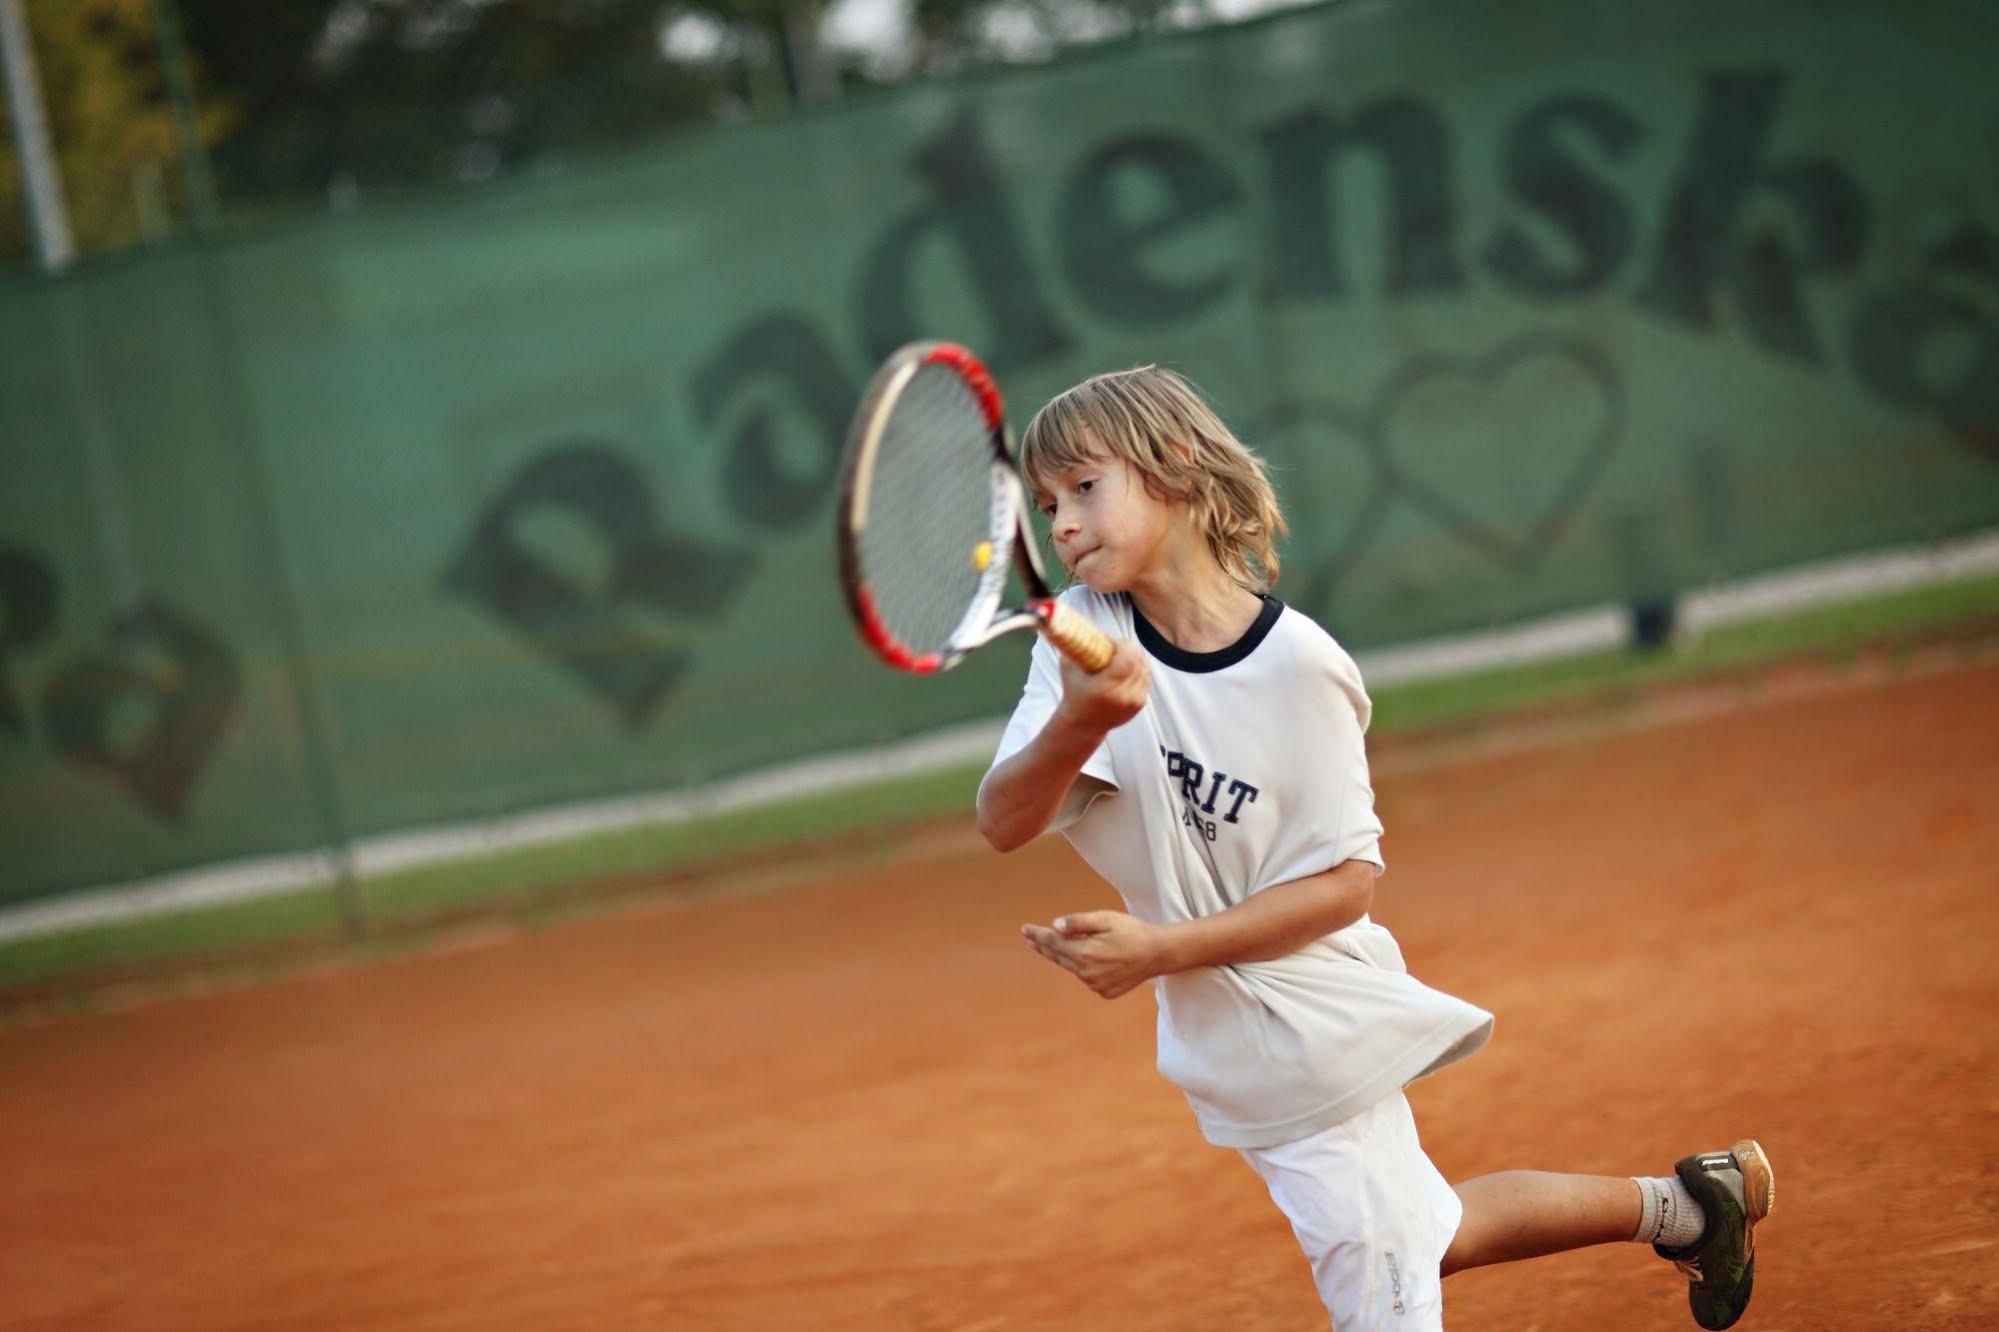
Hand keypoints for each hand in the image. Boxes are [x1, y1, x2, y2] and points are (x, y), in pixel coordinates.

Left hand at [1020, 910, 1164, 999]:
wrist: (1157, 953)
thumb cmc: (1131, 931)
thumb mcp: (1105, 919)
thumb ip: (1078, 923)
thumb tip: (1055, 926)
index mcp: (1084, 954)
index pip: (1053, 942)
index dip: (1037, 934)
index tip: (1024, 929)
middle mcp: (1086, 974)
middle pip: (1058, 957)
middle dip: (1044, 946)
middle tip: (1031, 938)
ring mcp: (1095, 985)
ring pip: (1073, 968)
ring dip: (1068, 956)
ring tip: (1065, 944)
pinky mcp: (1104, 992)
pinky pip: (1087, 978)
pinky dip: (1085, 968)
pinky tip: (1094, 959)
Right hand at [1053, 638, 1147, 736]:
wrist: (1082, 724)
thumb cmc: (1073, 691)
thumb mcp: (1068, 667)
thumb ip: (1073, 645)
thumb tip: (1077, 622)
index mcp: (1104, 689)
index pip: (1127, 659)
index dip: (1123, 645)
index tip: (1112, 641)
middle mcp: (1121, 697)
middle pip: (1138, 662)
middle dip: (1130, 648)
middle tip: (1118, 645)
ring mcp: (1133, 703)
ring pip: (1145, 669)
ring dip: (1136, 657)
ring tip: (1123, 654)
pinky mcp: (1139, 705)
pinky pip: (1145, 678)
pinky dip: (1139, 669)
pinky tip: (1128, 666)